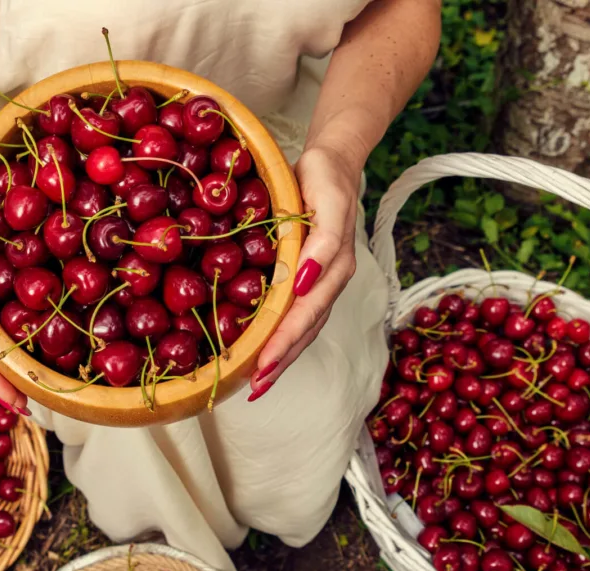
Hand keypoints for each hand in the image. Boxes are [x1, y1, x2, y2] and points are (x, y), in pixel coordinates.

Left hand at [248, 145, 359, 399]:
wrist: (334, 162)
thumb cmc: (326, 178)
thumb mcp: (328, 202)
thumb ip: (322, 243)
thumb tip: (302, 282)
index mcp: (334, 266)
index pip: (306, 312)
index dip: (284, 339)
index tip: (263, 363)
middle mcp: (330, 280)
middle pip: (306, 329)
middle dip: (281, 360)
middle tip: (255, 388)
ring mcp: (322, 282)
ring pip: (304, 328)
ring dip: (282, 357)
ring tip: (258, 384)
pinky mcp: (311, 277)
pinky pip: (299, 315)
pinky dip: (283, 338)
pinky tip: (264, 351)